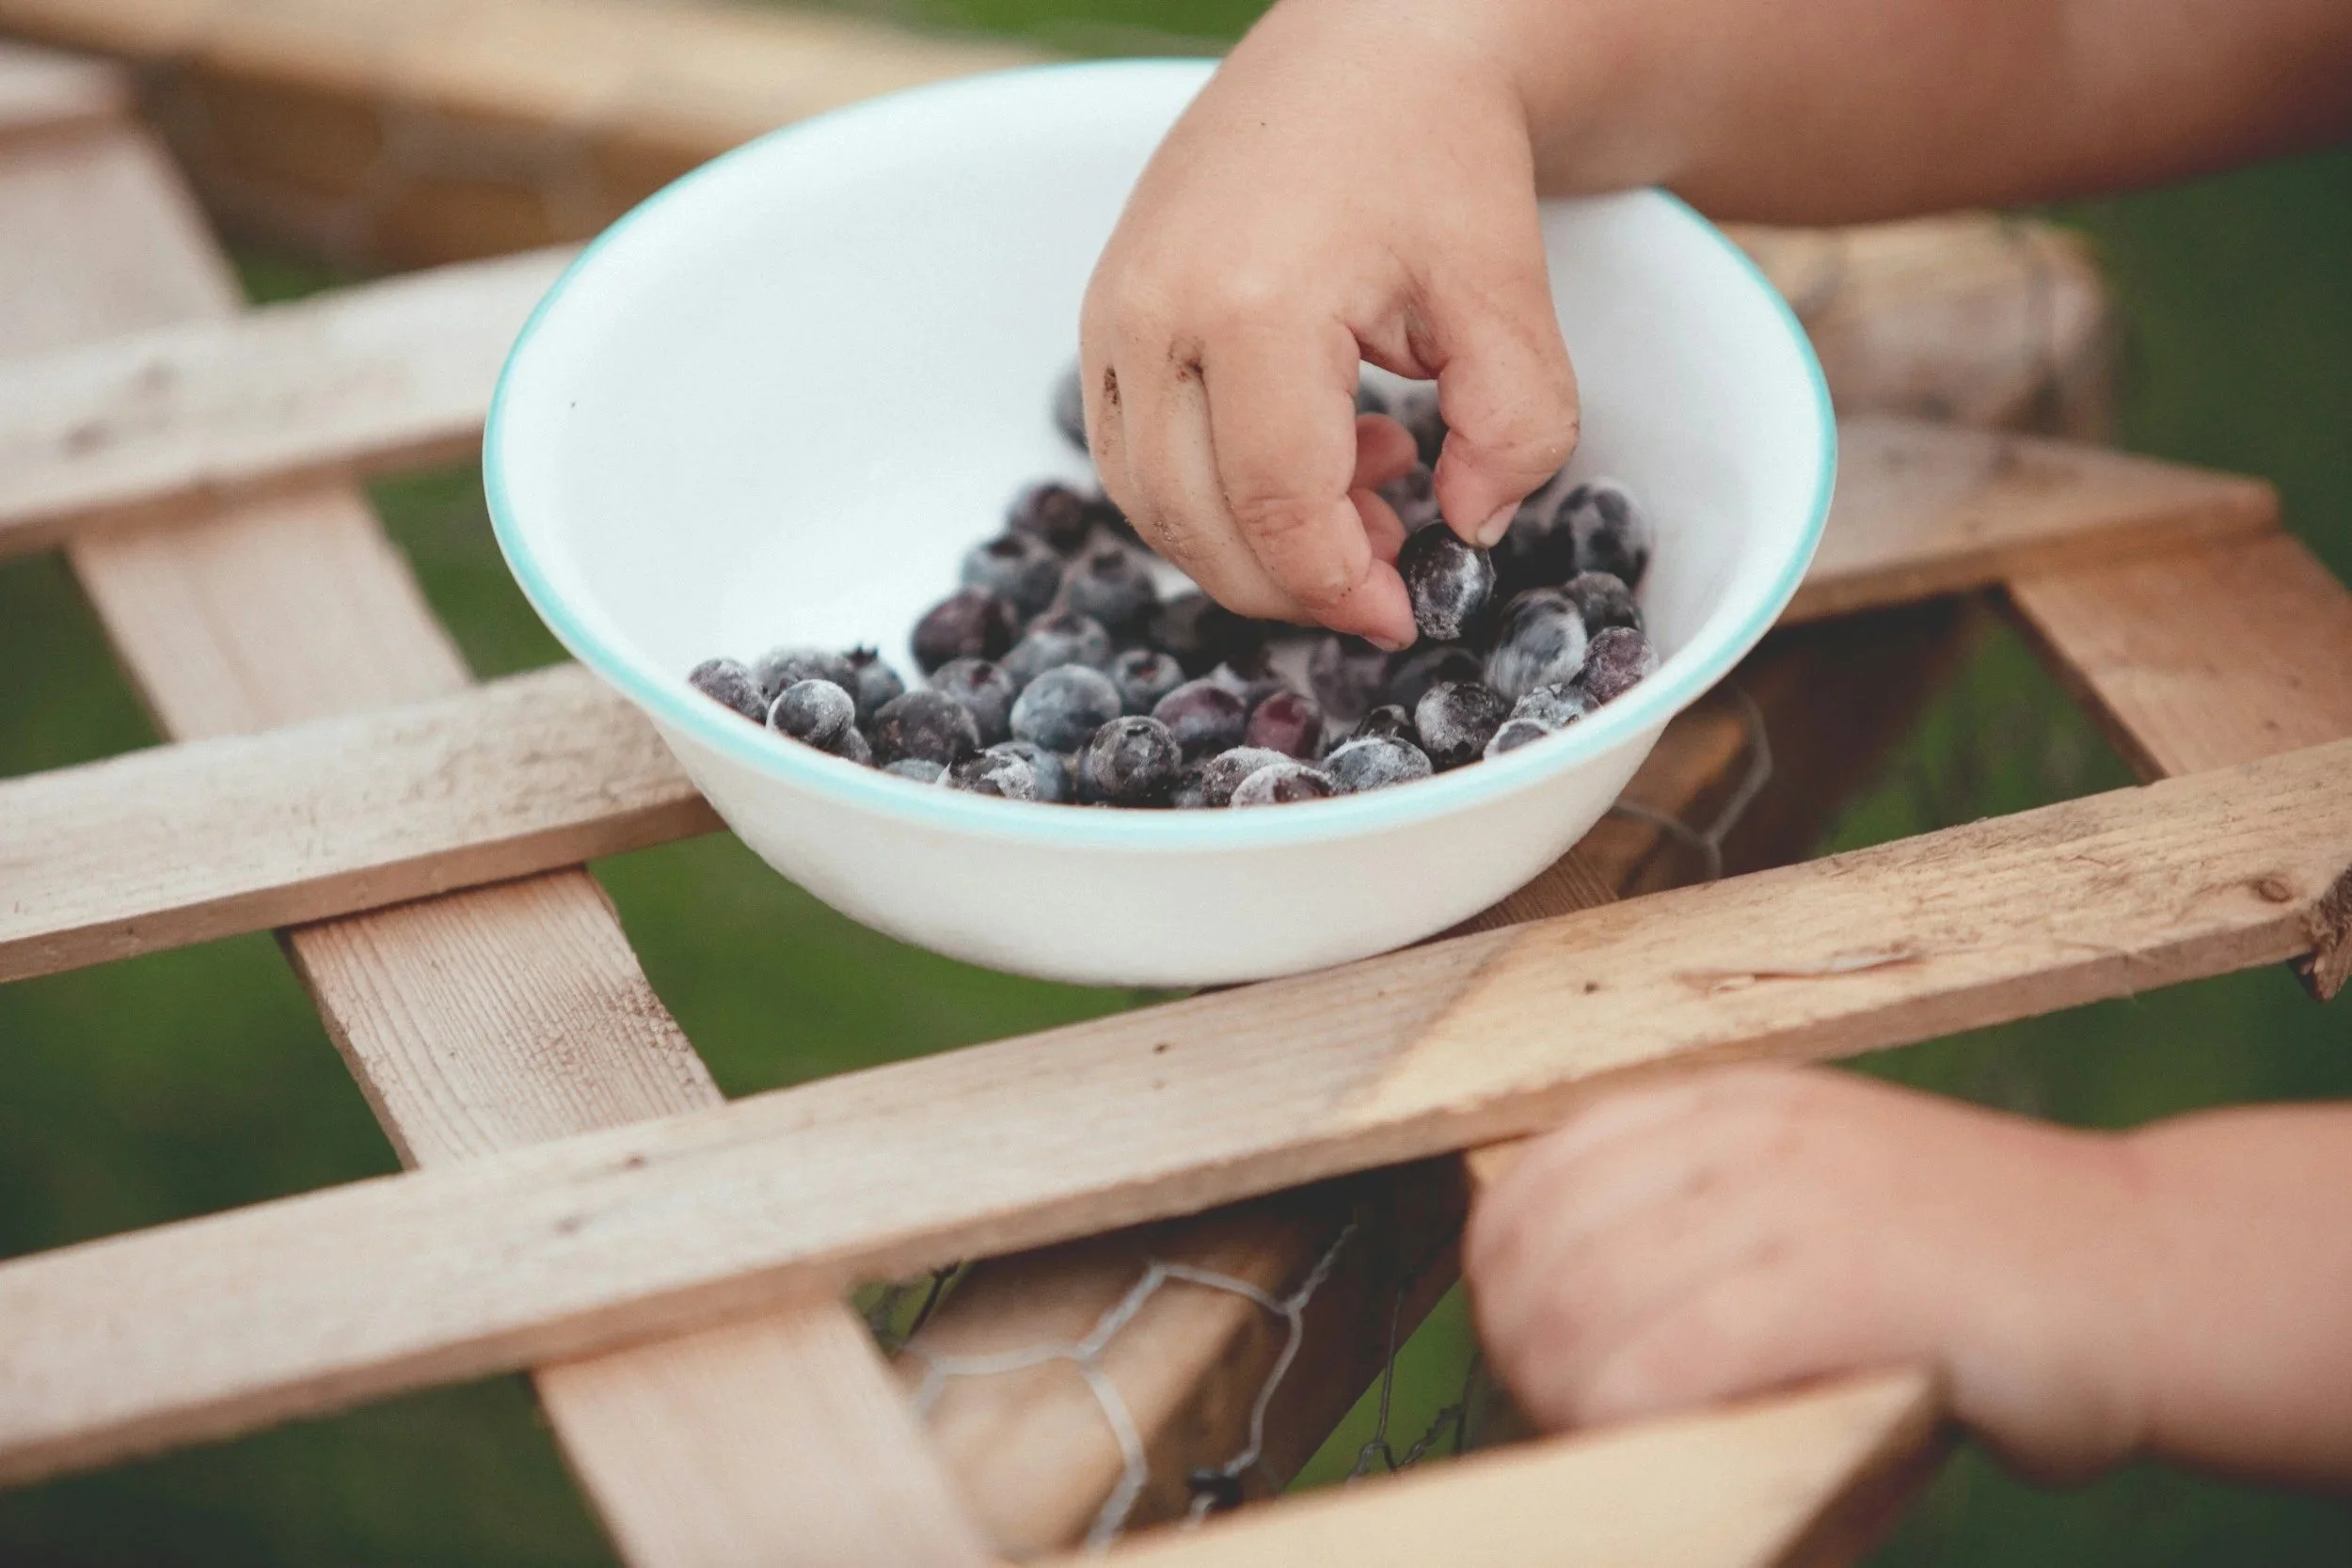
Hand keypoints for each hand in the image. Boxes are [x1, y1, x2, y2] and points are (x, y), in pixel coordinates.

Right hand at [1079, 0, 1580, 647]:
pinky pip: (1134, 455)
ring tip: (1363, 499)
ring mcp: (1113, 312)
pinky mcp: (1104, 313)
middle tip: (1389, 573)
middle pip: (1198, 525)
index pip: (1279, 509)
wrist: (1366, 44)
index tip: (1406, 616)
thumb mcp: (1507, 293)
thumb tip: (1471, 532)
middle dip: (1295, 584)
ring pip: (1151, 503)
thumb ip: (1516, 429)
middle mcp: (1155, 313)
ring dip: (1249, 544)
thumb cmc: (1438, 153)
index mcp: (1254, 305)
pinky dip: (1211, 493)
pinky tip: (1309, 453)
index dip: (1342, 590)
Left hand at [1466, 1065, 2154, 1479]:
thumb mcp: (1814, 1199)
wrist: (2139, 1270)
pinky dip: (1627, 1416)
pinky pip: (1669, 1357)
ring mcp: (1790, 1197)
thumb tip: (1563, 1316)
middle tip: (1550, 1411)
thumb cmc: (1965, 1265)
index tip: (1519, 1341)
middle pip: (1543, 1242)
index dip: (1500, 1268)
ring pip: (1587, 1301)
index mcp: (1727, 1101)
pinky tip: (1642, 1445)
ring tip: (1594, 1440)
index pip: (1539, 1170)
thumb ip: (1701, 1230)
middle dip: (1521, 1343)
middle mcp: (1743, 1132)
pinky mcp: (1836, 1277)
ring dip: (1563, 1391)